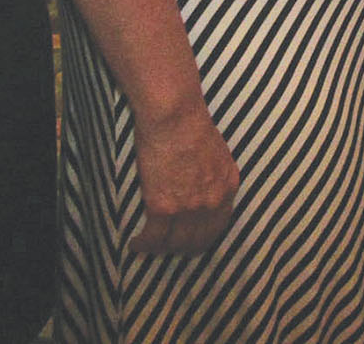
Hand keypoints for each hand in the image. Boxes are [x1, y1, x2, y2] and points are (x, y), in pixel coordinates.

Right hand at [127, 104, 239, 253]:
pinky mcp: (163, 208)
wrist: (174, 115)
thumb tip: (200, 184)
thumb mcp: (216, 151)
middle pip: (198, 240)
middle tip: (170, 248)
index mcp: (228, 186)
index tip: (192, 241)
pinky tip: (136, 245)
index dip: (204, 237)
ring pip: (175, 244)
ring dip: (161, 249)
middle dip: (183, 248)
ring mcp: (189, 208)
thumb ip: (212, 174)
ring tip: (149, 247)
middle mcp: (212, 202)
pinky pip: (153, 238)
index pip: (219, 225)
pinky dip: (143, 245)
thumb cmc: (189, 122)